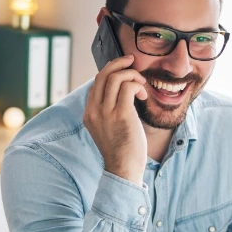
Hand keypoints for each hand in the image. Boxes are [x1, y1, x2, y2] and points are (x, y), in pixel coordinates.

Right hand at [83, 54, 147, 184]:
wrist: (123, 169)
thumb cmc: (121, 150)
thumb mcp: (108, 128)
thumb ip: (109, 110)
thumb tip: (122, 91)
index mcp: (88, 114)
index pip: (96, 83)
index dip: (110, 72)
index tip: (124, 70)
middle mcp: (93, 111)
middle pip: (102, 75)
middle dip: (119, 64)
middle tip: (132, 61)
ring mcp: (105, 113)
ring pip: (115, 77)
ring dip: (132, 76)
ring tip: (142, 86)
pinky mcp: (120, 115)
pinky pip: (128, 87)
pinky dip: (137, 85)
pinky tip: (143, 96)